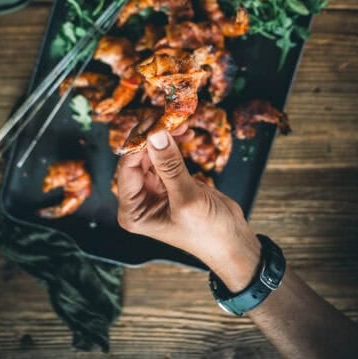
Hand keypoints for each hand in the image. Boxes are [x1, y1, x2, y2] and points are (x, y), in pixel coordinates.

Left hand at [117, 128, 260, 291]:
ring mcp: (153, 189)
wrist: (232, 242)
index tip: (157, 123)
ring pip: (151, 152)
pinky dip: (173, 142)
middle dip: (152, 136)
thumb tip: (155, 134)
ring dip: (164, 136)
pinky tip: (185, 132)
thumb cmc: (208, 232)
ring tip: (180, 123)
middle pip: (136, 157)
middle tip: (167, 117)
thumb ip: (170, 165)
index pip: (126, 168)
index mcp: (132, 211)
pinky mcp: (169, 181)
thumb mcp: (187, 199)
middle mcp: (138, 199)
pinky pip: (165, 155)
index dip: (140, 143)